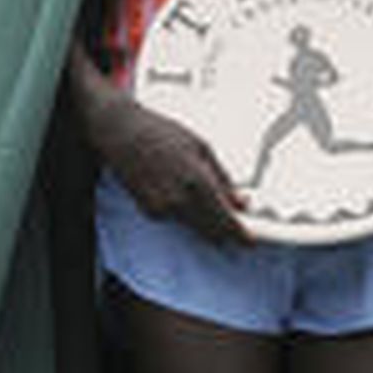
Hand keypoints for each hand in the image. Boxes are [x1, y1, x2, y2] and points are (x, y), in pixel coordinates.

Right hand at [95, 96, 249, 242]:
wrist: (120, 132)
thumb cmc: (161, 133)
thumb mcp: (203, 149)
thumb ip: (224, 180)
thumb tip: (241, 201)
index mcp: (198, 182)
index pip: (227, 224)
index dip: (242, 236)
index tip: (251, 240)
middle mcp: (180, 201)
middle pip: (213, 235)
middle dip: (228, 233)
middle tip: (238, 223)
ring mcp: (163, 209)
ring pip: (196, 229)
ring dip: (208, 222)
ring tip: (209, 198)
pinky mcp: (150, 211)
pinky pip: (178, 220)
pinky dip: (187, 213)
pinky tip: (181, 191)